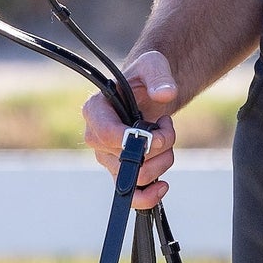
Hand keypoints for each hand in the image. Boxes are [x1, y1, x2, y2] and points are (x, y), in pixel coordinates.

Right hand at [82, 50, 178, 210]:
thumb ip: (159, 76)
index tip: (157, 130)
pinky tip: (163, 185)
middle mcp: (96, 138)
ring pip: (135, 179)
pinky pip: (131, 197)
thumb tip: (166, 95)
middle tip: (165, 126)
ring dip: (162, 161)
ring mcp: (108, 158)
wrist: (149, 92)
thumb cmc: (146, 77)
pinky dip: (148, 197)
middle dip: (158, 146)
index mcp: (96, 110)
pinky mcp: (121, 172)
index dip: (134, 139)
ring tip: (166, 138)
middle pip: (126, 159)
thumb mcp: (153, 66)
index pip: (106, 134)